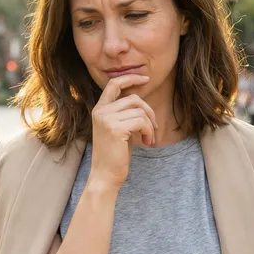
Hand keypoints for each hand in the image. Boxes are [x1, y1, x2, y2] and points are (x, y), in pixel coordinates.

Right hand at [89, 74, 157, 188]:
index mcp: (99, 109)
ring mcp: (107, 119)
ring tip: (149, 138)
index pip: (114, 84)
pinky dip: (149, 132)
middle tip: (154, 127)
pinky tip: (147, 143)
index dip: (130, 78)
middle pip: (134, 99)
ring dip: (150, 125)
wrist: (105, 175)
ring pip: (140, 111)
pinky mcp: (116, 129)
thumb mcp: (118, 129)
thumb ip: (124, 113)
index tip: (146, 79)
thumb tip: (141, 101)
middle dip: (149, 112)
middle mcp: (101, 111)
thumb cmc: (115, 154)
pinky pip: (142, 122)